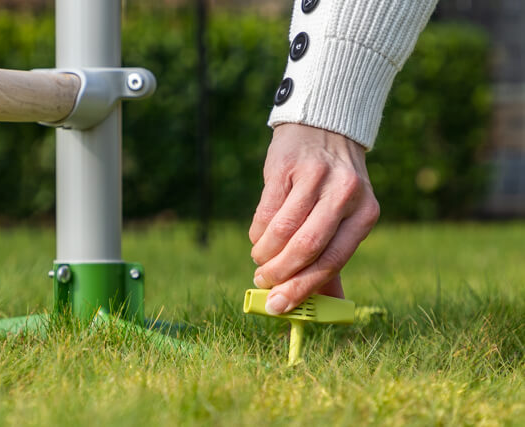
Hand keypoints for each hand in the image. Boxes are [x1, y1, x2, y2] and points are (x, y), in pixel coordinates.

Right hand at [249, 123, 379, 313]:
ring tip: (260, 262)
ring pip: (282, 231)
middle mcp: (344, 195)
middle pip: (307, 248)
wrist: (323, 130)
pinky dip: (257, 234)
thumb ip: (333, 262)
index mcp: (366, 214)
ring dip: (265, 255)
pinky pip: (265, 213)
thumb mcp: (345, 219)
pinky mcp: (286, 167)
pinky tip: (259, 238)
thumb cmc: (332, 188)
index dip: (303, 288)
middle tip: (264, 284)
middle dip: (280, 274)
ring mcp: (315, 178)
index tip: (279, 306)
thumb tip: (321, 310)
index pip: (333, 260)